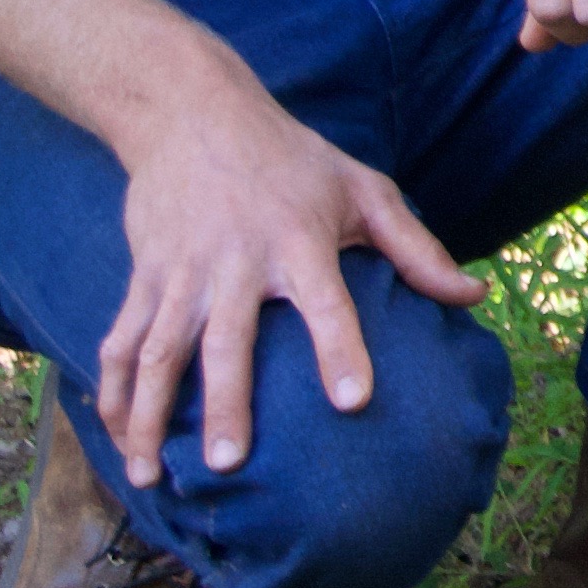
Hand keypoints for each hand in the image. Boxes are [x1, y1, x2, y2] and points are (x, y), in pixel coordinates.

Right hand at [95, 64, 482, 487]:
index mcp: (298, 238)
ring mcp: (181, 272)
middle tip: (230, 462)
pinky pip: (120, 343)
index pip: (326, 301)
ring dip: (150, 415)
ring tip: (151, 474)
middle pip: (226, 340)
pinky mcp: (143, 277)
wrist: (192, 113)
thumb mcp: (364, 188)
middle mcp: (235, 260)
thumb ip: (418, 247)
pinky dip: (114, 393)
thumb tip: (474, 295)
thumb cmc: (294, 159)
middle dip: (226, 403)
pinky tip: (117, 440)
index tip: (354, 402)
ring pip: (158, 352)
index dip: (340, 349)